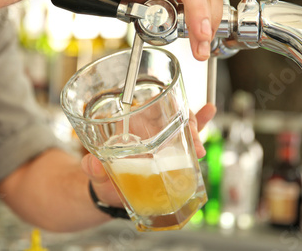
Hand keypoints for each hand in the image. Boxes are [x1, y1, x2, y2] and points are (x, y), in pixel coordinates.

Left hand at [81, 103, 215, 207]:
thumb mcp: (96, 175)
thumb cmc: (103, 181)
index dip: (165, 104)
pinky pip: (188, 137)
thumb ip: (92, 168)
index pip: (150, 105)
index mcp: (130, 127)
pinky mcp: (172, 153)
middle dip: (188, 122)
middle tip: (194, 143)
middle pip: (172, 113)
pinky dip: (201, 124)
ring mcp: (162, 140)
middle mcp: (147, 128)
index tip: (176, 116)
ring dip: (196, 129)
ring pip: (184, 124)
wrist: (111, 197)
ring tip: (199, 147)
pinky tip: (210, 111)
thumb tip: (91, 164)